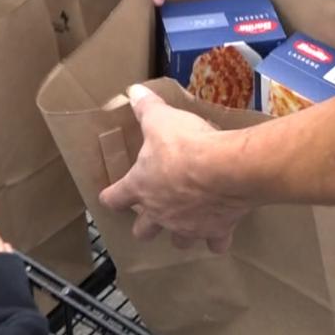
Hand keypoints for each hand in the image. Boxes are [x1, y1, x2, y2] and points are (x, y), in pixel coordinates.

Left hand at [99, 85, 252, 253]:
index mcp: (141, 187)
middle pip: (144, 232)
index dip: (111, 197)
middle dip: (146, 227)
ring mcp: (188, 225)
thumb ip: (146, 108)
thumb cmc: (185, 144)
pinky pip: (216, 243)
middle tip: (152, 217)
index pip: (115, 198)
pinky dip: (218, 239)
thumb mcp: (161, 120)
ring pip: (179, 242)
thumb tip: (132, 90)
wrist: (224, 168)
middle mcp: (160, 213)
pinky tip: (221, 233)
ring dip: (182, 234)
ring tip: (189, 223)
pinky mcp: (215, 230)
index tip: (110, 197)